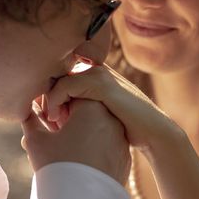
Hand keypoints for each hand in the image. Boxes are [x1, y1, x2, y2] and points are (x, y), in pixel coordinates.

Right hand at [21, 98, 129, 184]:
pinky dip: (95, 149)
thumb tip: (26, 111)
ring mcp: (122, 139)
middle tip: (54, 134)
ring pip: (99, 129)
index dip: (56, 106)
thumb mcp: (36, 141)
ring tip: (66, 151)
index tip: (47, 120)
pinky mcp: (125, 158)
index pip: (71, 94)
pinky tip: (81, 163)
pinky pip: (108, 146)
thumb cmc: (56, 167)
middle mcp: (112, 119)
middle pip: (87, 110)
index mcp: (92, 107)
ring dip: (82, 134)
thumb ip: (30, 120)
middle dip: (69, 119)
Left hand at [43, 64, 181, 152]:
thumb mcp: (99, 112)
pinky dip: (54, 102)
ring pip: (57, 79)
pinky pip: (65, 86)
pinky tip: (55, 119)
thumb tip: (53, 115)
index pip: (59, 71)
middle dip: (45, 95)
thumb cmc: (127, 126)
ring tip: (49, 121)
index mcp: (95, 71)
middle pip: (54, 72)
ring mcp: (99, 73)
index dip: (48, 90)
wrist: (154, 132)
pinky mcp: (101, 84)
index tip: (46, 115)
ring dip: (47, 100)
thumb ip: (82, 104)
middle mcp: (96, 67)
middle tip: (44, 119)